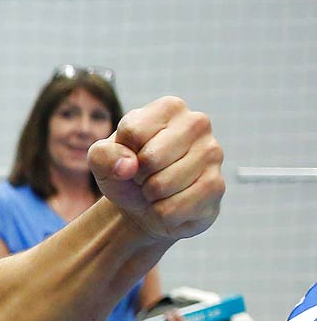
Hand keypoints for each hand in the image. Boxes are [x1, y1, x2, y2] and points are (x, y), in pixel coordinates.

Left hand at [90, 96, 222, 242]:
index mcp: (169, 107)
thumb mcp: (102, 159)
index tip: (131, 157)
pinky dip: (162, 213)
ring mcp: (212, 153)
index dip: (123, 154)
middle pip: (150, 159)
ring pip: (162, 186)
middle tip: (144, 176)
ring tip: (157, 188)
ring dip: (150, 196)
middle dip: (138, 176)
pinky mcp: (217, 185)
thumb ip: (103, 154)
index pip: (133, 132)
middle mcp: (197, 123)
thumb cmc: (124, 172)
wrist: (143, 205)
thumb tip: (128, 167)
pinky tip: (171, 202)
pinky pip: (174, 208)